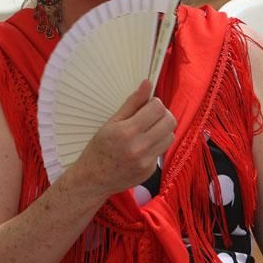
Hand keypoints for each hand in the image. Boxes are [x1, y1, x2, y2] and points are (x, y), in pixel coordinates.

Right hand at [71, 79, 175, 198]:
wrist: (93, 179)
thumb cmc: (98, 149)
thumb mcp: (111, 122)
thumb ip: (132, 103)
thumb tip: (147, 83)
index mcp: (127, 131)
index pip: (158, 108)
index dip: (154, 103)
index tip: (146, 106)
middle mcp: (139, 147)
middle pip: (170, 121)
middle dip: (162, 115)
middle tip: (150, 117)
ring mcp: (146, 161)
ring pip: (170, 136)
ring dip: (162, 130)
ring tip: (147, 131)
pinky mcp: (151, 170)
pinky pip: (162, 150)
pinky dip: (155, 145)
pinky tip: (141, 147)